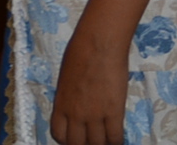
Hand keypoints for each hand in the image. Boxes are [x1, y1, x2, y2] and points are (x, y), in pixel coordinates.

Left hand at [47, 22, 129, 144]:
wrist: (99, 43)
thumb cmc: (80, 52)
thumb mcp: (66, 78)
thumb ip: (69, 96)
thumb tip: (75, 106)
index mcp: (61, 103)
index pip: (58, 134)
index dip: (66, 140)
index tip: (74, 137)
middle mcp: (75, 113)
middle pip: (77, 144)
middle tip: (91, 139)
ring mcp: (95, 115)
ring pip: (97, 144)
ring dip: (101, 144)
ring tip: (106, 139)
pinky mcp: (114, 112)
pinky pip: (115, 138)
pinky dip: (117, 142)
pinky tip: (118, 139)